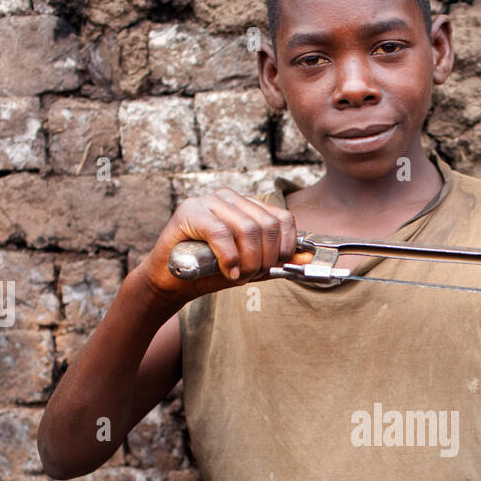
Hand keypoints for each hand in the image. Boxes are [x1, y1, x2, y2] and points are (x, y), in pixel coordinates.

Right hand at [138, 187, 299, 301]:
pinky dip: (229, 258)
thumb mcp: (251, 266)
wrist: (172, 281)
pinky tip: (227, 272)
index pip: (282, 218)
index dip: (284, 246)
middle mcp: (229, 198)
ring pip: (247, 229)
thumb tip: (308, 258)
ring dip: (248, 261)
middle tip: (252, 274)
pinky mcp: (189, 212)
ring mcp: (208, 201)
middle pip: (267, 225)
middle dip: (266, 258)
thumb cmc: (210, 271)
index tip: (274, 266)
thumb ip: (277, 260)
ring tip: (238, 275)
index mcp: (246, 206)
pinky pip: (221, 233)